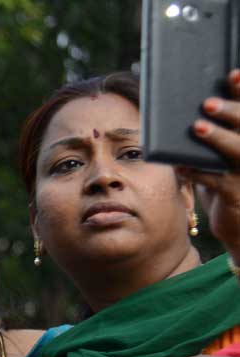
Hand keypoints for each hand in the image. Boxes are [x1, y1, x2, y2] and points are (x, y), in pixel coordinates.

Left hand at [178, 69, 239, 257]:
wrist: (238, 224)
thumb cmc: (227, 181)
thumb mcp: (222, 156)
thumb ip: (213, 133)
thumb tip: (190, 108)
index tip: (233, 73)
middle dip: (230, 110)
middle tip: (207, 102)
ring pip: (237, 150)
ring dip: (217, 138)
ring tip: (198, 126)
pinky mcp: (236, 194)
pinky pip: (216, 181)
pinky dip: (197, 173)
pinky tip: (181, 167)